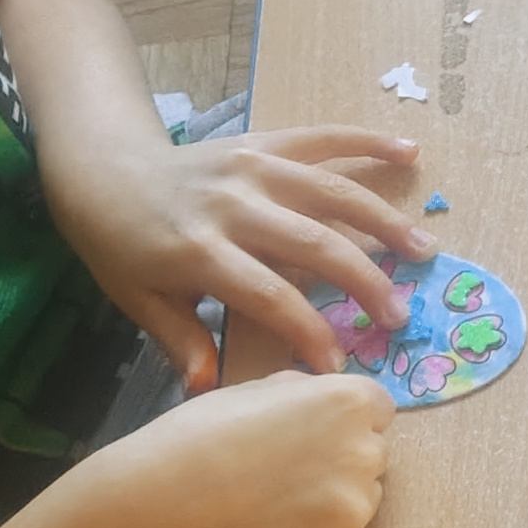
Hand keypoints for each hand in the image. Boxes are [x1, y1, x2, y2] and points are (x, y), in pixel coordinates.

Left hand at [47, 125, 429, 388]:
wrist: (103, 171)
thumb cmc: (123, 247)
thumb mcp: (140, 301)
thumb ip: (181, 340)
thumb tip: (211, 389)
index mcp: (200, 251)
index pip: (269, 296)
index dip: (308, 332)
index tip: (337, 367)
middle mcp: (234, 205)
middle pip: (314, 243)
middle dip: (364, 282)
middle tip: (398, 316)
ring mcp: (253, 167)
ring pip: (331, 192)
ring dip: (383, 220)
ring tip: (424, 250)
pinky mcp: (262, 141)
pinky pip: (321, 138)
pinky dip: (367, 141)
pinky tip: (410, 152)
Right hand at [91, 373, 390, 527]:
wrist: (159, 507)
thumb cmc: (197, 439)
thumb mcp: (253, 391)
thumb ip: (303, 393)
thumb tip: (321, 398)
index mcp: (348, 404)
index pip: (378, 412)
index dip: (344, 425)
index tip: (312, 438)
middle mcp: (364, 456)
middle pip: (370, 463)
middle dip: (337, 469)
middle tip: (279, 480)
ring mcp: (351, 516)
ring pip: (352, 512)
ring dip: (322, 514)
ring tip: (262, 514)